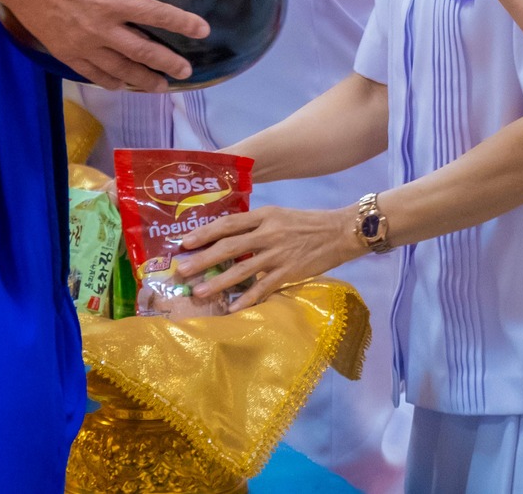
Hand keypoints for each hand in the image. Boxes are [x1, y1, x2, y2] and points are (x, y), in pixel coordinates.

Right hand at [0, 0, 205, 90]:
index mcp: (112, 1)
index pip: (157, 15)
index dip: (182, 24)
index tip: (203, 31)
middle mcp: (101, 28)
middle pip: (142, 51)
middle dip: (167, 63)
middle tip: (186, 73)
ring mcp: (82, 44)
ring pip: (119, 69)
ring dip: (142, 79)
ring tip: (160, 87)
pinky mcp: (65, 52)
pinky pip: (92, 74)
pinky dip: (111, 82)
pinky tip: (122, 85)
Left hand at [173, 204, 363, 311]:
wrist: (339, 231)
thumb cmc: (306, 223)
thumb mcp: (278, 216)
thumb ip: (255, 225)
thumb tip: (227, 238)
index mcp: (264, 215)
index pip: (228, 223)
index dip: (205, 232)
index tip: (185, 242)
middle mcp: (268, 233)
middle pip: (229, 246)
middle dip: (203, 258)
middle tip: (182, 269)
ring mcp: (279, 254)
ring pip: (243, 269)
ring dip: (219, 282)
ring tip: (200, 292)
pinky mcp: (290, 272)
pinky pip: (264, 288)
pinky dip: (248, 298)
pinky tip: (232, 308)